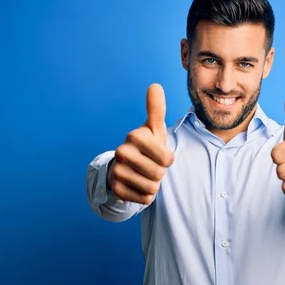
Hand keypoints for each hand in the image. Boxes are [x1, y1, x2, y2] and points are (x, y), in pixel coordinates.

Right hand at [109, 83, 174, 203]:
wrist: (126, 166)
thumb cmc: (146, 146)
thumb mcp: (153, 128)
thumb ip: (156, 109)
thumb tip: (155, 85)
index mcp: (134, 136)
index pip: (167, 159)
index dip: (168, 159)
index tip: (158, 153)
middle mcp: (122, 152)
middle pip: (159, 174)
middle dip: (160, 173)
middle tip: (150, 165)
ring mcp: (117, 171)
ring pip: (152, 187)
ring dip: (153, 184)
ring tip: (144, 175)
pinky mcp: (116, 189)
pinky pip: (143, 199)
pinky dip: (145, 195)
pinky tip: (137, 185)